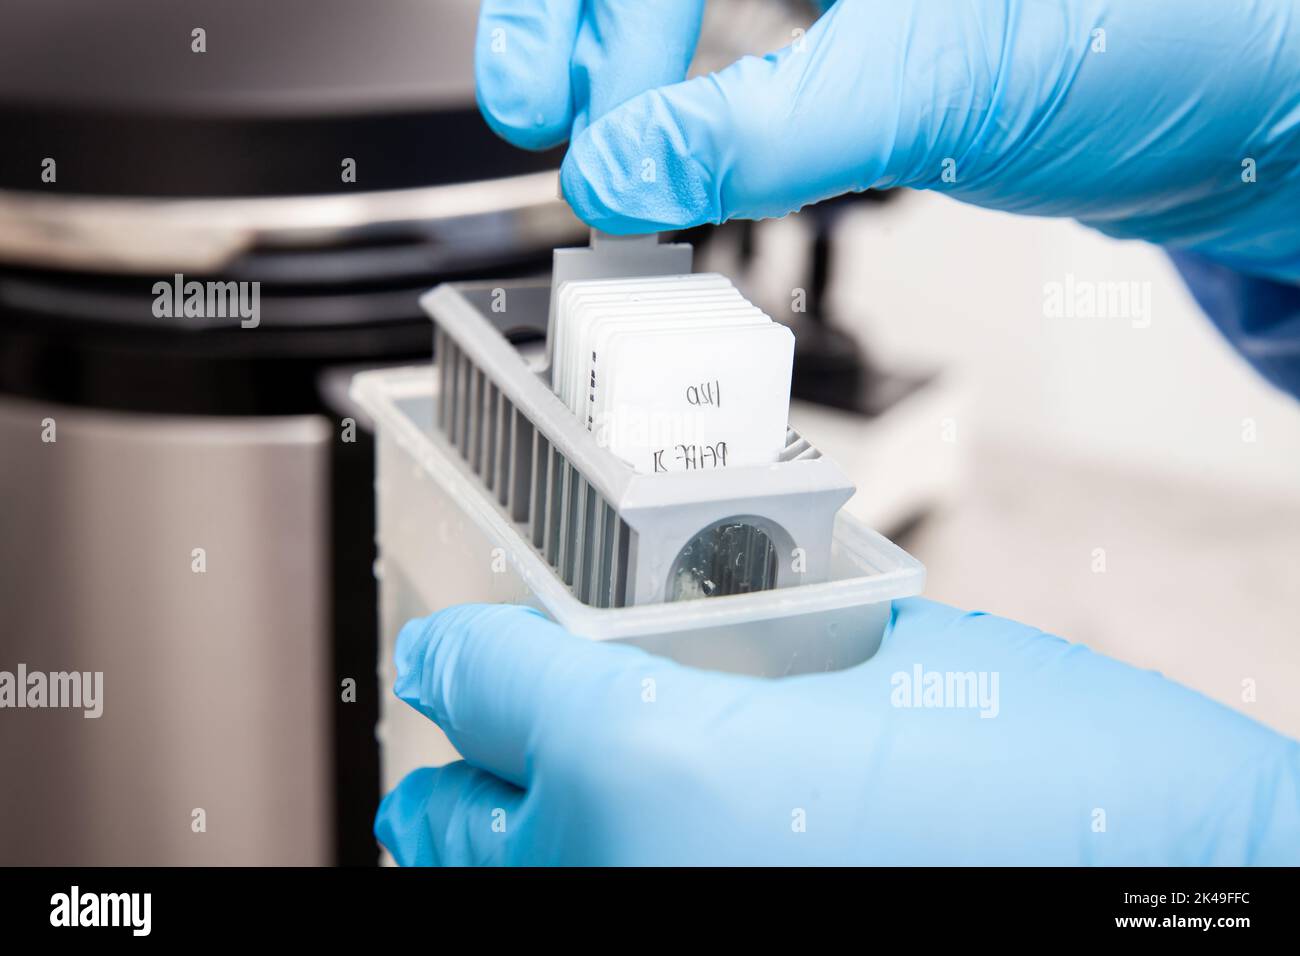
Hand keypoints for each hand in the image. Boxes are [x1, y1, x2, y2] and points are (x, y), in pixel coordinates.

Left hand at [374, 598, 1299, 864]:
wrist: (1180, 882)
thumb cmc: (1061, 772)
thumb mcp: (873, 652)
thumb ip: (723, 655)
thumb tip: (653, 656)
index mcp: (642, 760)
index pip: (472, 677)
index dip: (464, 648)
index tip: (462, 647)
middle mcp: (617, 876)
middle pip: (443, 826)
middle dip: (465, 774)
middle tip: (493, 739)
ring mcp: (651, 942)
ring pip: (506, 896)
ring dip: (520, 845)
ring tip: (557, 807)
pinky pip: (600, 917)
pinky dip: (602, 878)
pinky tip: (655, 854)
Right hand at [476, 0, 1299, 281]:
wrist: (1251, 98)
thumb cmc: (1160, 32)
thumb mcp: (934, 75)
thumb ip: (763, 127)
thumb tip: (622, 165)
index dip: (579, 3)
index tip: (545, 103)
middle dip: (590, 31)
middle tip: (558, 130)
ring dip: (634, 69)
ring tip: (609, 153)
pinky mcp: (869, 15)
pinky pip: (743, 37)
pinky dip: (698, 95)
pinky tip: (683, 141)